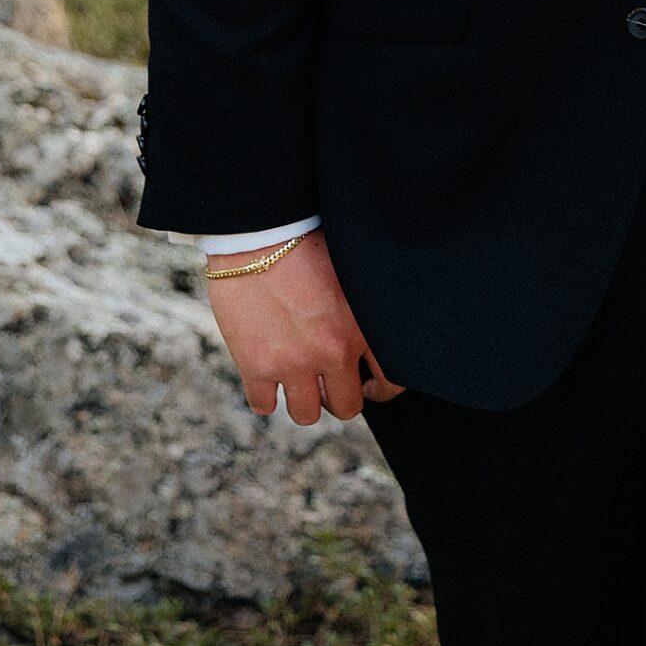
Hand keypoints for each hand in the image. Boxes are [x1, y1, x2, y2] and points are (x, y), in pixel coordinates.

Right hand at [205, 230, 404, 423]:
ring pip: (306, 414)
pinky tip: (268, 375)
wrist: (261, 230)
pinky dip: (266, 395)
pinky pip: (264, 406)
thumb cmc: (310, 239)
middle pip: (346, 406)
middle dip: (339, 396)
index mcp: (363, 327)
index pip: (389, 381)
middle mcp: (333, 352)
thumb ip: (367, 306)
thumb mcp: (354, 269)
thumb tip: (374, 327)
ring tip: (299, 379)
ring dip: (304, 399)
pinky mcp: (256, 367)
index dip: (381, 389)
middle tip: (330, 382)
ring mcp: (293, 363)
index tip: (368, 384)